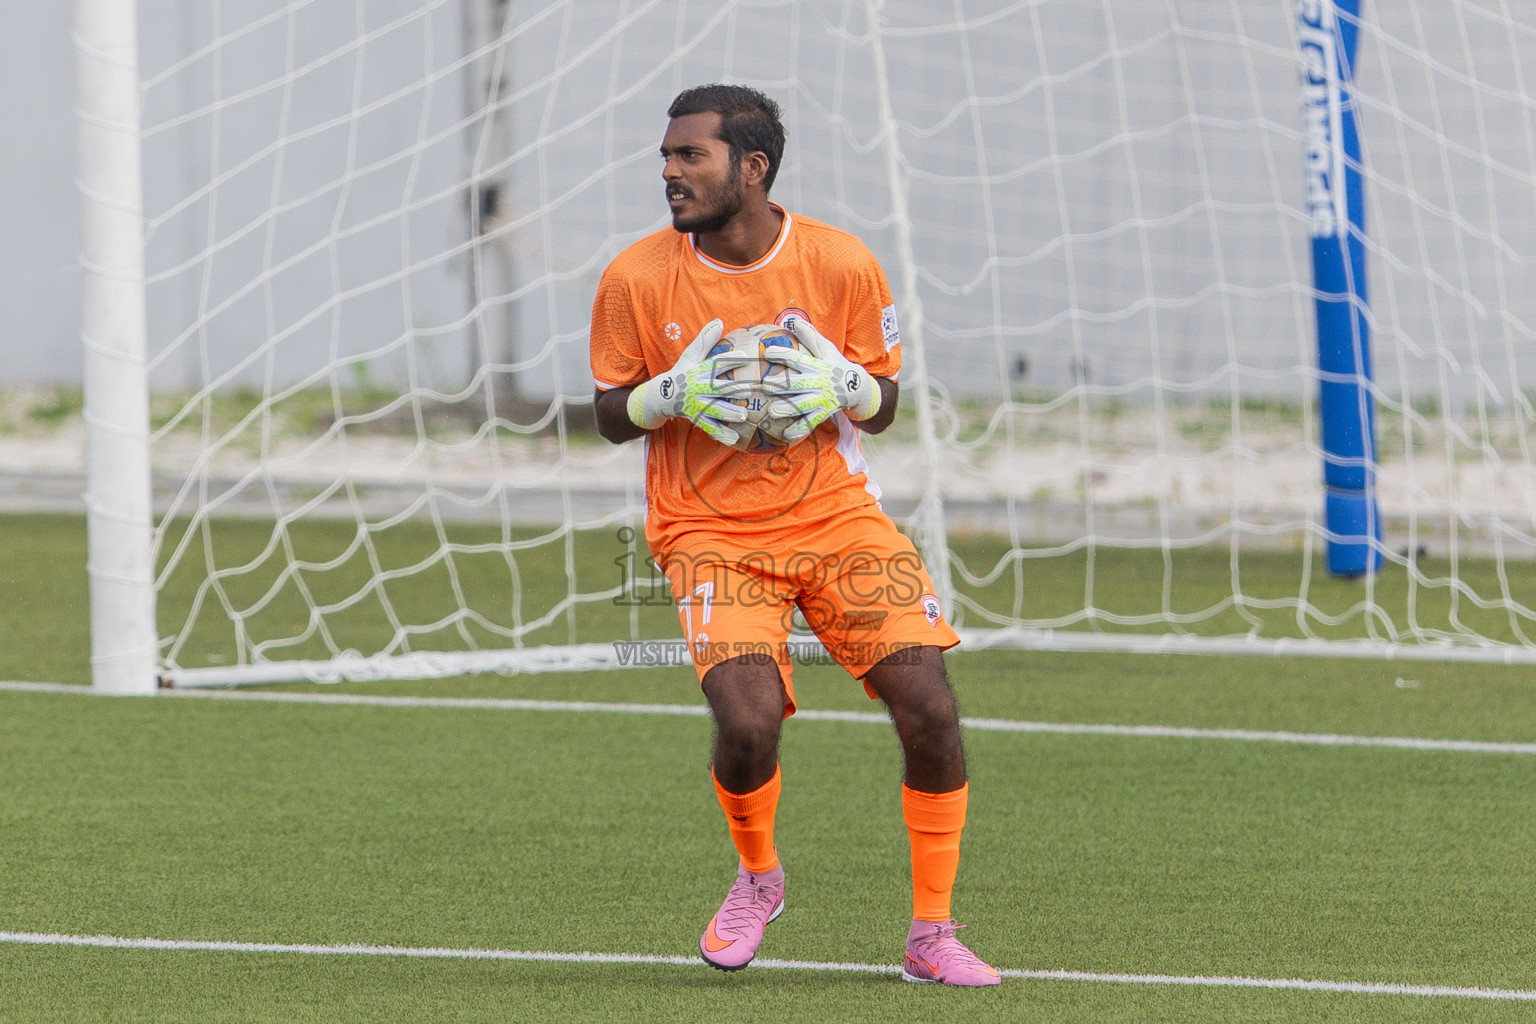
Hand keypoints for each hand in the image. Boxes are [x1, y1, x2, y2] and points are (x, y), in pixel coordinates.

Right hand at [625, 319, 749, 446]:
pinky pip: (710, 428)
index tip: (746, 356)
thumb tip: (720, 321)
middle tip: (750, 389)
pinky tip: (735, 439)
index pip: (715, 364)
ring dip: (728, 413)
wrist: (661, 397)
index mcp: (698, 372)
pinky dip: (721, 434)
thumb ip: (705, 340)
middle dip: (733, 389)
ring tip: (743, 415)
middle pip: (717, 388)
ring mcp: (696, 406)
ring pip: (714, 410)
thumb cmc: (682, 373)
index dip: (730, 360)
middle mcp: (697, 389)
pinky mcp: (697, 419)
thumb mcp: (690, 356)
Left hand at [762, 318, 881, 441]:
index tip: (767, 352)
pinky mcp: (824, 413)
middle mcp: (819, 383)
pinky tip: (785, 435)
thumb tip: (794, 320)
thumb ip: (810, 337)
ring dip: (788, 408)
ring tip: (773, 411)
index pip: (797, 358)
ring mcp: (821, 399)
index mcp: (816, 366)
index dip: (783, 354)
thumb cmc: (835, 365)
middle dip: (781, 385)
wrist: (857, 387)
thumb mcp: (827, 349)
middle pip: (798, 384)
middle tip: (765, 386)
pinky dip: (799, 429)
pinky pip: (810, 423)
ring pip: (803, 405)